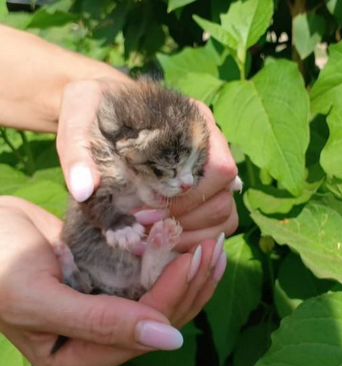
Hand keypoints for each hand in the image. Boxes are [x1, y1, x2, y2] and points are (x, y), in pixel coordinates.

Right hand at [0, 197, 227, 365]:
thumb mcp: (38, 297)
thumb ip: (100, 322)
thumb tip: (170, 341)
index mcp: (75, 359)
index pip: (142, 332)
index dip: (174, 294)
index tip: (197, 256)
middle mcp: (94, 345)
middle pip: (159, 322)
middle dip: (191, 285)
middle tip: (216, 247)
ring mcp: (102, 318)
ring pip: (160, 304)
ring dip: (190, 277)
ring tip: (217, 247)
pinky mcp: (106, 290)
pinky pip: (148, 283)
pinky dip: (172, 266)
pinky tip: (195, 248)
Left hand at [56, 79, 240, 252]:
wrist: (100, 111)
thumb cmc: (94, 110)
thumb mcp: (77, 115)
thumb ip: (78, 148)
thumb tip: (83, 190)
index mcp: (196, 121)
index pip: (220, 167)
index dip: (188, 196)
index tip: (144, 208)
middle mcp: (213, 146)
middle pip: (224, 196)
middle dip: (184, 219)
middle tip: (142, 225)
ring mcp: (213, 173)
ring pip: (225, 215)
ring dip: (190, 233)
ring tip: (151, 236)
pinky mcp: (207, 193)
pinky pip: (218, 226)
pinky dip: (194, 240)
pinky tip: (162, 239)